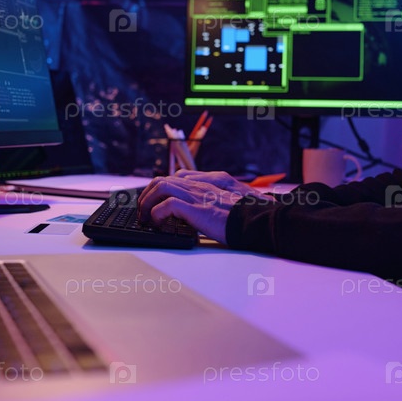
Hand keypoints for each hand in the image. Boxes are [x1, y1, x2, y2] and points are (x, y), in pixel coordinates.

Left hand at [137, 170, 275, 243]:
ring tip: (146, 218)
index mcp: (210, 182)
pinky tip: (159, 223)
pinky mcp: (195, 208)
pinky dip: (158, 213)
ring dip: (148, 202)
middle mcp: (200, 185)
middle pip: (163, 179)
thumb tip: (208, 210)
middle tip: (144, 211)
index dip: (162, 188)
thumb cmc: (249, 215)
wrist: (257, 220)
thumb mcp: (233, 201)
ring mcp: (197, 194)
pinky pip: (167, 205)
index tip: (156, 201)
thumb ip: (219, 198)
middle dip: (148, 194)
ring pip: (161, 187)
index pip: (178, 176)